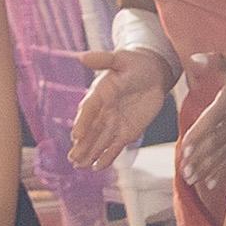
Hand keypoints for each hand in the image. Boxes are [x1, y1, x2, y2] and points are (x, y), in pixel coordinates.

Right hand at [67, 46, 168, 167]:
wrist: (152, 72)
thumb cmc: (134, 63)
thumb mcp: (121, 59)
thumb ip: (104, 60)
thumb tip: (83, 57)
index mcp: (99, 93)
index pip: (89, 110)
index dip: (83, 122)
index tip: (77, 135)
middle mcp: (103, 111)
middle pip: (91, 130)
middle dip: (83, 145)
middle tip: (73, 158)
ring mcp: (114, 123)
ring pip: (100, 141)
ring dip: (90, 154)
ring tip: (79, 166)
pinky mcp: (126, 131)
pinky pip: (115, 146)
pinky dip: (107, 157)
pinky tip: (97, 167)